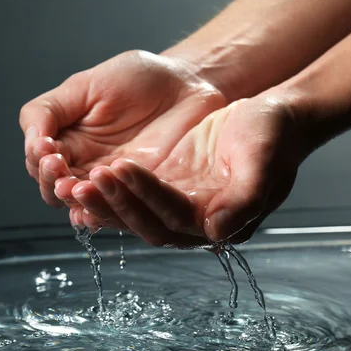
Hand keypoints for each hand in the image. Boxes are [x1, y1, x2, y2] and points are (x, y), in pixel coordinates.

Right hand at [20, 50, 225, 230]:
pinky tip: (93, 213)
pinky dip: (102, 214)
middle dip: (51, 180)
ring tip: (76, 188)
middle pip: (54, 187)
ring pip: (82, 202)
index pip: (39, 160)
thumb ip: (52, 109)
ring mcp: (113, 182)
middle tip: (57, 168)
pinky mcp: (140, 194)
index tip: (45, 148)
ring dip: (74, 198)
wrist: (188, 84)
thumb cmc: (139, 79)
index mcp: (68, 140)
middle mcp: (85, 165)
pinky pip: (117, 211)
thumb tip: (32, 138)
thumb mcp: (87, 85)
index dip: (38, 158)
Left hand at [72, 93, 309, 246]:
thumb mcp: (263, 159)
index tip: (120, 167)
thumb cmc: (273, 135)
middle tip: (87, 180)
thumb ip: (244, 198)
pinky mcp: (167, 191)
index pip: (175, 215)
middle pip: (148, 223)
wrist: (273, 119)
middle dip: (116, 204)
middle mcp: (197, 223)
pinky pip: (132, 198)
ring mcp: (179, 207)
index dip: (147, 194)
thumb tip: (216, 231)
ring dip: (106, 201)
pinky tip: (86, 176)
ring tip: (76, 181)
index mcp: (222, 221)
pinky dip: (110, 191)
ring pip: (134, 215)